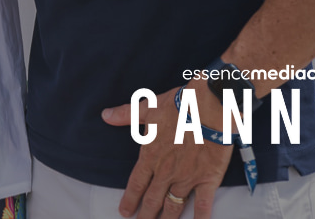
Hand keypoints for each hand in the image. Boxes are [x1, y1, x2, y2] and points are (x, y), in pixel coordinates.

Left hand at [100, 82, 232, 218]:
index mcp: (151, 156)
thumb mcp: (148, 108)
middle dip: (146, 215)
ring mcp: (186, 177)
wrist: (209, 108)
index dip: (130, 200)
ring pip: (173, 205)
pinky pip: (203, 204)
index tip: (124, 212)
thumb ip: (126, 115)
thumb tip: (106, 115)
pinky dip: (200, 217)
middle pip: (153, 199)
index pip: (136, 184)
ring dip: (167, 218)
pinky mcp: (207, 179)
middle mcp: (166, 172)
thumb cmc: (179, 106)